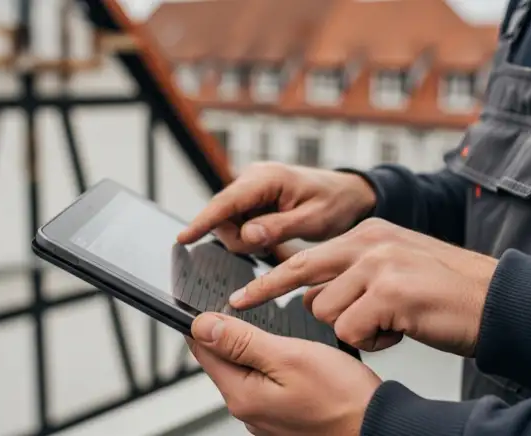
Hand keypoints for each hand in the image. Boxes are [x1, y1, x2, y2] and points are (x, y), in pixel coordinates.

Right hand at [177, 163, 375, 254]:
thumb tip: (247, 234)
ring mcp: (251, 187)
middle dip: (239, 238)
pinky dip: (250, 233)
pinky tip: (270, 234)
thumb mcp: (313, 220)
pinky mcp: (252, 198)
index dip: (203, 221)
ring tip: (275, 237)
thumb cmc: (334, 203)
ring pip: (228, 222)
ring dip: (245, 238)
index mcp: (267, 178)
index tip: (183, 238)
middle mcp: (253, 178)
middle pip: (223, 216)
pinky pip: (238, 221)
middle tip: (268, 246)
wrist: (347, 193)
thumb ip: (279, 227)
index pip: (226, 202)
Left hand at [188, 313, 379, 435]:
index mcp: (242, 395)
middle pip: (224, 360)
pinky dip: (274, 367)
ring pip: (247, 371)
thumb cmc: (343, 397)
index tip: (215, 301)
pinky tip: (293, 359)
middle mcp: (249, 411)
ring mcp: (266, 417)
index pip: (203, 349)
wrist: (377, 426)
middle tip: (256, 314)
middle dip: (233, 334)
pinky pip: (267, 385)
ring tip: (278, 335)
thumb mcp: (289, 356)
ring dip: (255, 349)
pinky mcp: (284, 417)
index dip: (206, 320)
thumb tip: (202, 325)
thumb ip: (242, 341)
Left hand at [229, 218, 498, 356]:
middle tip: (241, 304)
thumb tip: (315, 290)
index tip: (242, 294)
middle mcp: (370, 242)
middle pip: (300, 271)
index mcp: (368, 235)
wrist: (500, 300)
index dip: (272, 279)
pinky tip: (400, 330)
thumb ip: (357, 270)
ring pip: (326, 310)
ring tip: (387, 323)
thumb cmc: (447, 293)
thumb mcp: (397, 267)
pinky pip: (353, 329)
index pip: (306, 256)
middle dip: (267, 291)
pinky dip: (374, 341)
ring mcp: (380, 264)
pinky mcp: (392, 290)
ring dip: (352, 328)